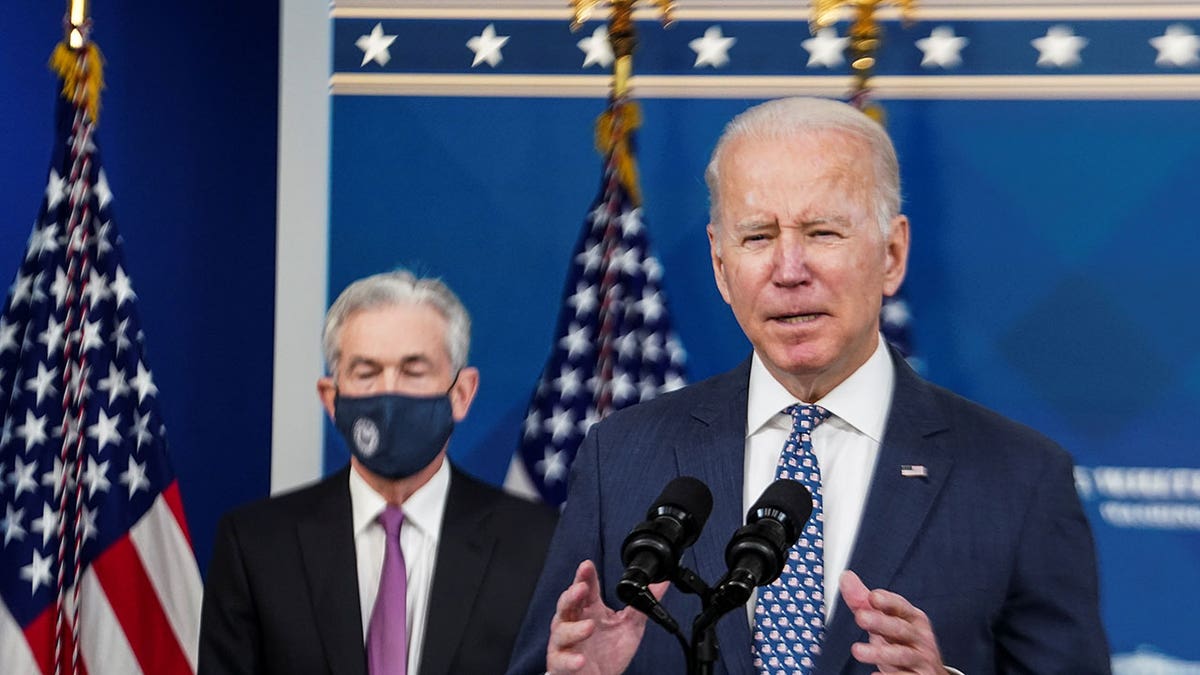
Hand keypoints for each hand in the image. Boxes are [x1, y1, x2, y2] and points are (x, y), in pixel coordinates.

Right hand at [547, 560, 667, 674]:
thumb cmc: (609, 652)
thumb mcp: (630, 626)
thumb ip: (642, 605)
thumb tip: (661, 583)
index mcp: (590, 610)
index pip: (585, 588)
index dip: (584, 576)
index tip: (587, 565)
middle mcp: (573, 623)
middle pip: (566, 604)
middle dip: (572, 594)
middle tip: (582, 588)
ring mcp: (564, 643)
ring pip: (561, 631)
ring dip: (574, 628)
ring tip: (589, 626)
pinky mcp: (561, 664)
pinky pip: (561, 660)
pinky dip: (569, 659)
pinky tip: (580, 659)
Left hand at [839, 570, 948, 674]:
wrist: (928, 673)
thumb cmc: (902, 643)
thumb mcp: (886, 621)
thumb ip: (864, 602)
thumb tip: (846, 577)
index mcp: (912, 618)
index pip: (901, 607)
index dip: (888, 601)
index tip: (873, 596)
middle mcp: (919, 637)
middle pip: (900, 628)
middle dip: (880, 622)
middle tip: (860, 617)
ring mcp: (920, 659)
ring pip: (901, 655)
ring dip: (879, 652)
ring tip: (857, 651)